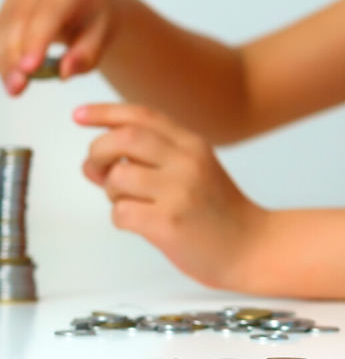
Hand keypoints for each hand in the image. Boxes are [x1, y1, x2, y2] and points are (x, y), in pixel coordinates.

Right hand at [0, 0, 122, 95]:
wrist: (93, 1)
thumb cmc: (98, 21)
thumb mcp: (103, 38)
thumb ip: (86, 55)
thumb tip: (64, 72)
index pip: (50, 12)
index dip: (36, 40)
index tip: (29, 69)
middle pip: (21, 18)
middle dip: (15, 55)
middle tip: (17, 87)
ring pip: (6, 23)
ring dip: (5, 57)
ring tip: (14, 86)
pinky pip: (1, 24)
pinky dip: (3, 50)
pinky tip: (9, 72)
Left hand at [75, 103, 264, 288]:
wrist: (251, 245)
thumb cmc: (218, 211)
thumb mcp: (193, 171)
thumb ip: (149, 160)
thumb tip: (94, 162)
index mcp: (193, 144)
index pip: (143, 115)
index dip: (105, 112)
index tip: (79, 115)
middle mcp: (187, 161)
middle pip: (124, 138)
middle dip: (98, 151)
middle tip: (97, 169)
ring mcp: (179, 191)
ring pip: (117, 177)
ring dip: (111, 191)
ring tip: (129, 201)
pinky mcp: (168, 222)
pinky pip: (120, 212)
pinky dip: (120, 217)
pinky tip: (140, 222)